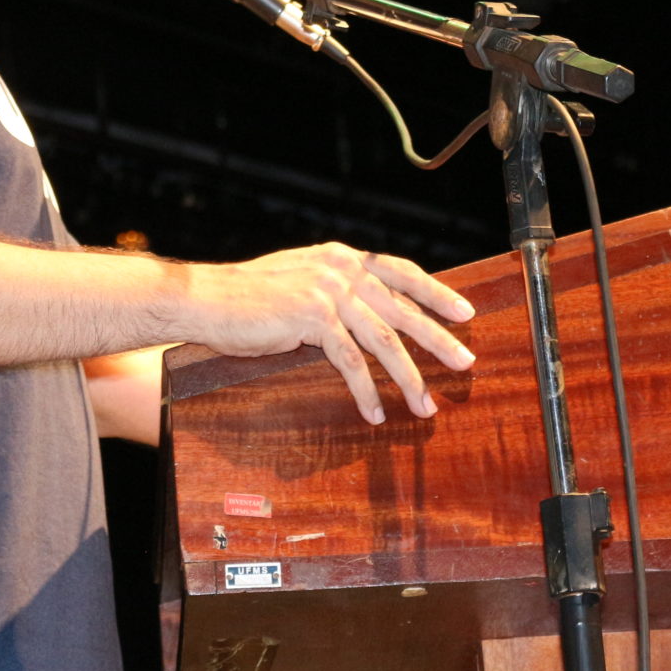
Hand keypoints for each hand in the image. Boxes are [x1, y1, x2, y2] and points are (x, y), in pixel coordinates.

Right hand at [192, 243, 475, 424]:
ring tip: (425, 406)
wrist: (204, 298)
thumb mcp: (298, 281)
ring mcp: (327, 293)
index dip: (435, 293)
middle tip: (465, 362)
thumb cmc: (246, 297)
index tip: (464, 311)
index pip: (401, 273)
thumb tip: (366, 310)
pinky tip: (375, 413)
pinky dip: (365, 391)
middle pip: (402, 310)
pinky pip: (350, 363)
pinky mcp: (311, 319)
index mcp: (340, 257)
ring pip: (382, 341)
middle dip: (438, 339)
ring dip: (407, 378)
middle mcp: (339, 269)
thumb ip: (333, 288)